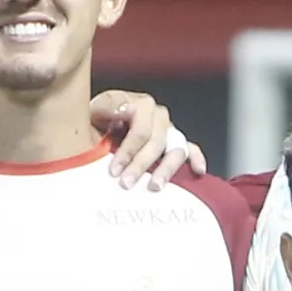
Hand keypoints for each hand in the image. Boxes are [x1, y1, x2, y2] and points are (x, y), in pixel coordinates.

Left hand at [89, 88, 213, 184]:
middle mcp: (158, 115)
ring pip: (176, 148)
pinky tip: (198, 170)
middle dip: (141, 164)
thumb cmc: (95, 119)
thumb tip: (121, 111)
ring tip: (154, 186)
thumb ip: (106, 108)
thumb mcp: (93, 110)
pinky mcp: (175, 142)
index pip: (141, 130)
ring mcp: (169, 129)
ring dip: (166, 169)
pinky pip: (190, 149)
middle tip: (126, 183)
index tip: (114, 171)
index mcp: (141, 104)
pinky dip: (196, 158)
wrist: (96, 124)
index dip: (128, 151)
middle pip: (157, 142)